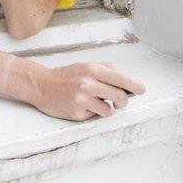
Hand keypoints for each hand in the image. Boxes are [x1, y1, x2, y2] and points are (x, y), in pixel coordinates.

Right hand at [22, 60, 145, 120]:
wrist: (41, 85)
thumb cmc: (65, 76)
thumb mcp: (84, 66)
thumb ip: (105, 70)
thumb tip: (126, 79)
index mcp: (91, 69)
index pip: (120, 78)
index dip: (134, 85)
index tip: (141, 89)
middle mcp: (87, 83)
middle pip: (120, 96)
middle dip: (123, 101)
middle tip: (119, 101)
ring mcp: (82, 99)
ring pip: (109, 109)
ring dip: (106, 107)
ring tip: (95, 102)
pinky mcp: (77, 113)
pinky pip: (96, 116)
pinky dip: (93, 112)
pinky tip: (83, 106)